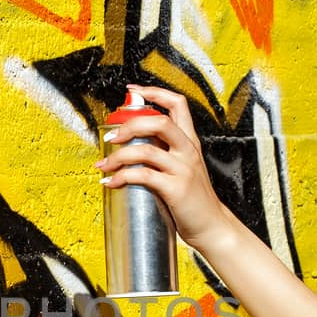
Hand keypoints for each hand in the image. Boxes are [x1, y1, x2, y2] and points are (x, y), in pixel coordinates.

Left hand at [93, 84, 238, 252]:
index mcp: (189, 142)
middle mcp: (188, 151)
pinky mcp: (176, 189)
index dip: (155, 92)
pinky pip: (143, 176)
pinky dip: (122, 177)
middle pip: (159, 122)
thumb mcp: (183, 168)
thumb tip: (132, 142)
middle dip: (129, 125)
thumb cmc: (193, 200)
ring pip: (145, 150)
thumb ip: (164, 153)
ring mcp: (183, 169)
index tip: (133, 90)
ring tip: (104, 165)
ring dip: (118, 156)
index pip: (177, 105)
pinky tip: (111, 182)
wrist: (212, 227)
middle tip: (111, 137)